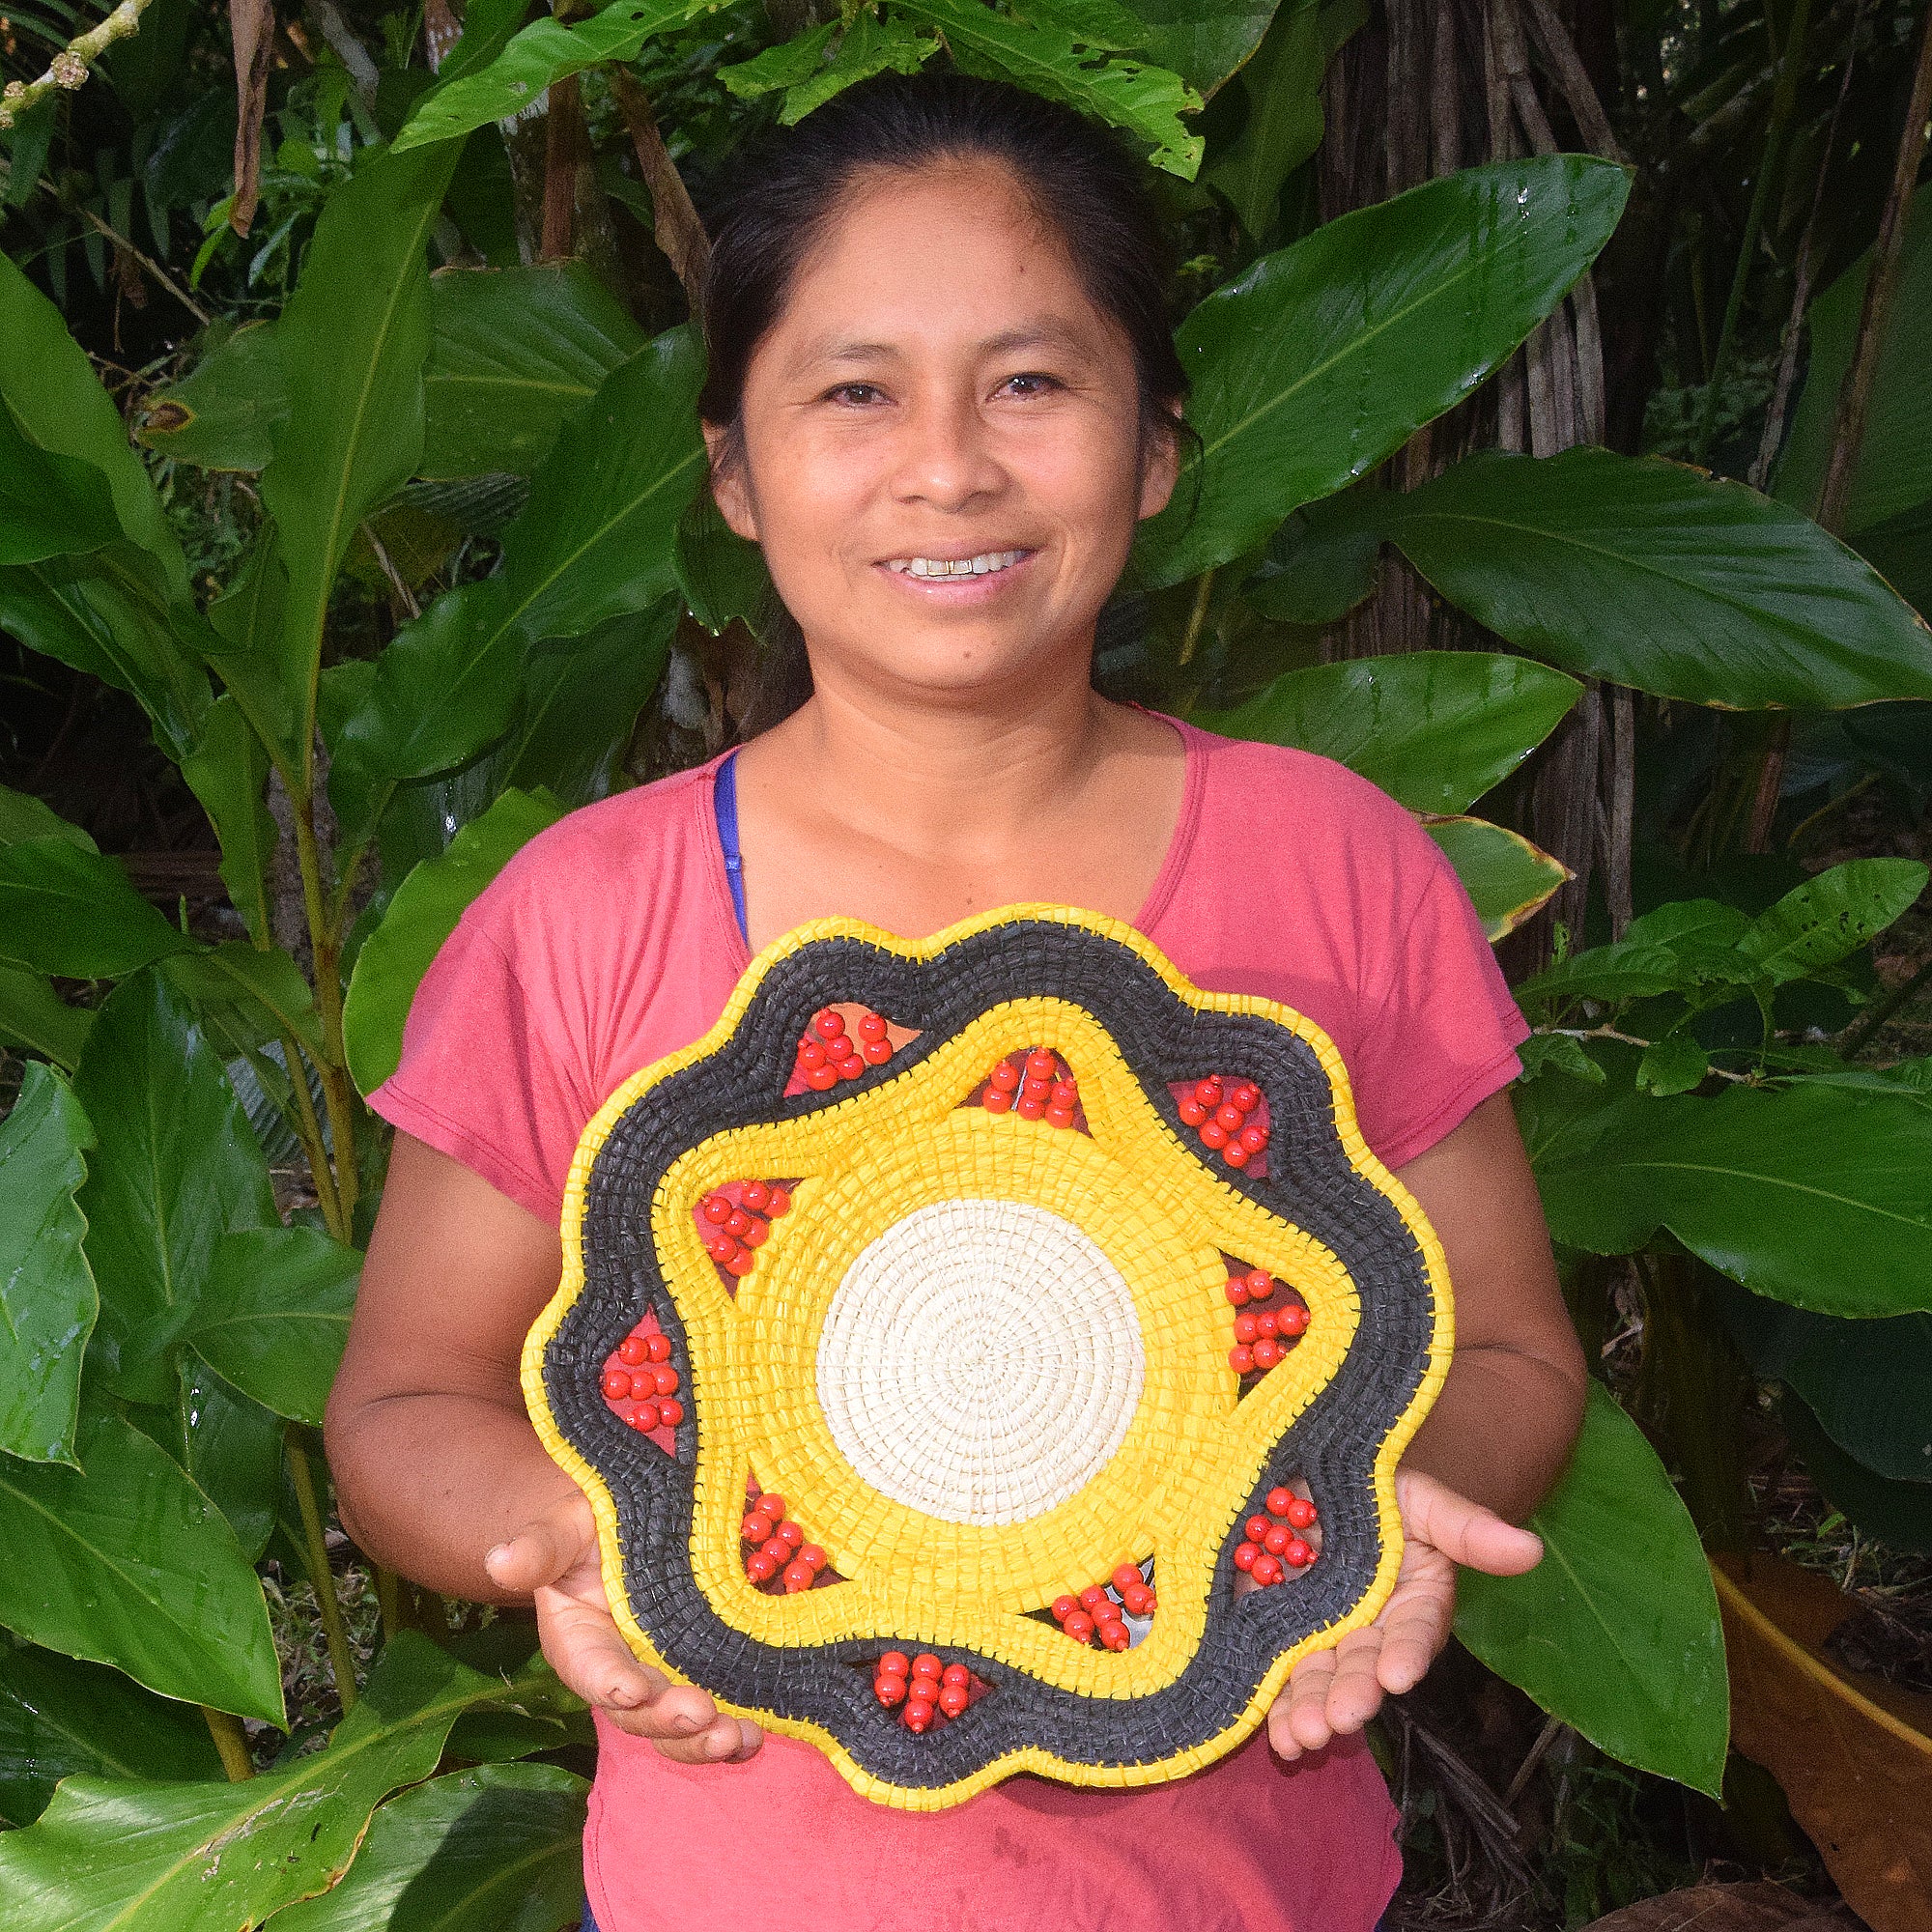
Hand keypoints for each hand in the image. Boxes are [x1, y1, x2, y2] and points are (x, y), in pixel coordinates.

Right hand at [485, 1495, 762, 1764]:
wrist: (626, 1525)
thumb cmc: (589, 1525)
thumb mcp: (563, 1527)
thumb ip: (539, 1547)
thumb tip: (499, 1560)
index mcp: (578, 1639)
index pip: (590, 1667)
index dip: (610, 1682)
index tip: (632, 1689)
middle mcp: (619, 1670)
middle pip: (637, 1712)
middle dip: (667, 1720)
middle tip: (701, 1715)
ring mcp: (662, 1676)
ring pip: (675, 1726)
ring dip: (704, 1740)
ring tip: (738, 1741)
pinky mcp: (700, 1673)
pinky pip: (715, 1714)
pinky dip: (735, 1733)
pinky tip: (756, 1739)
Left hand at [1265, 1468, 1541, 1761]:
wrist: (1314, 1473)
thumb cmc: (1378, 1485)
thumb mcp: (1422, 1497)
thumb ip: (1468, 1527)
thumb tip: (1531, 1548)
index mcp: (1412, 1600)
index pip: (1414, 1631)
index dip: (1406, 1652)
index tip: (1397, 1673)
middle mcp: (1370, 1627)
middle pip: (1363, 1666)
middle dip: (1353, 1693)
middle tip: (1342, 1717)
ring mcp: (1321, 1633)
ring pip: (1320, 1679)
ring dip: (1311, 1711)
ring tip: (1302, 1738)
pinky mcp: (1276, 1631)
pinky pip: (1277, 1673)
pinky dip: (1275, 1705)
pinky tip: (1277, 1736)